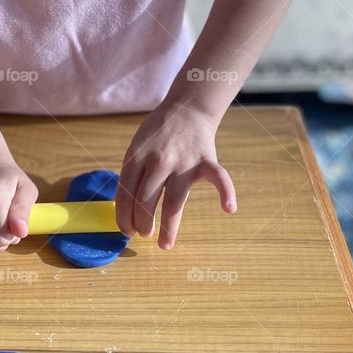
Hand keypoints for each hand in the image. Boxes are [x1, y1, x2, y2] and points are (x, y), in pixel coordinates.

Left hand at [116, 101, 235, 248]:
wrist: (187, 109)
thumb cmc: (158, 134)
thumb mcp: (136, 147)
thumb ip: (132, 174)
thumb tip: (126, 210)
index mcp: (137, 157)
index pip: (125, 194)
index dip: (123, 217)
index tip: (126, 231)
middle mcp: (158, 161)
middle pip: (146, 201)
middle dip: (142, 224)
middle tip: (143, 234)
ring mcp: (183, 162)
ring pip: (173, 202)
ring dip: (168, 227)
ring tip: (164, 244)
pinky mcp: (206, 161)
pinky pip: (218, 178)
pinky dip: (226, 192)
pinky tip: (228, 208)